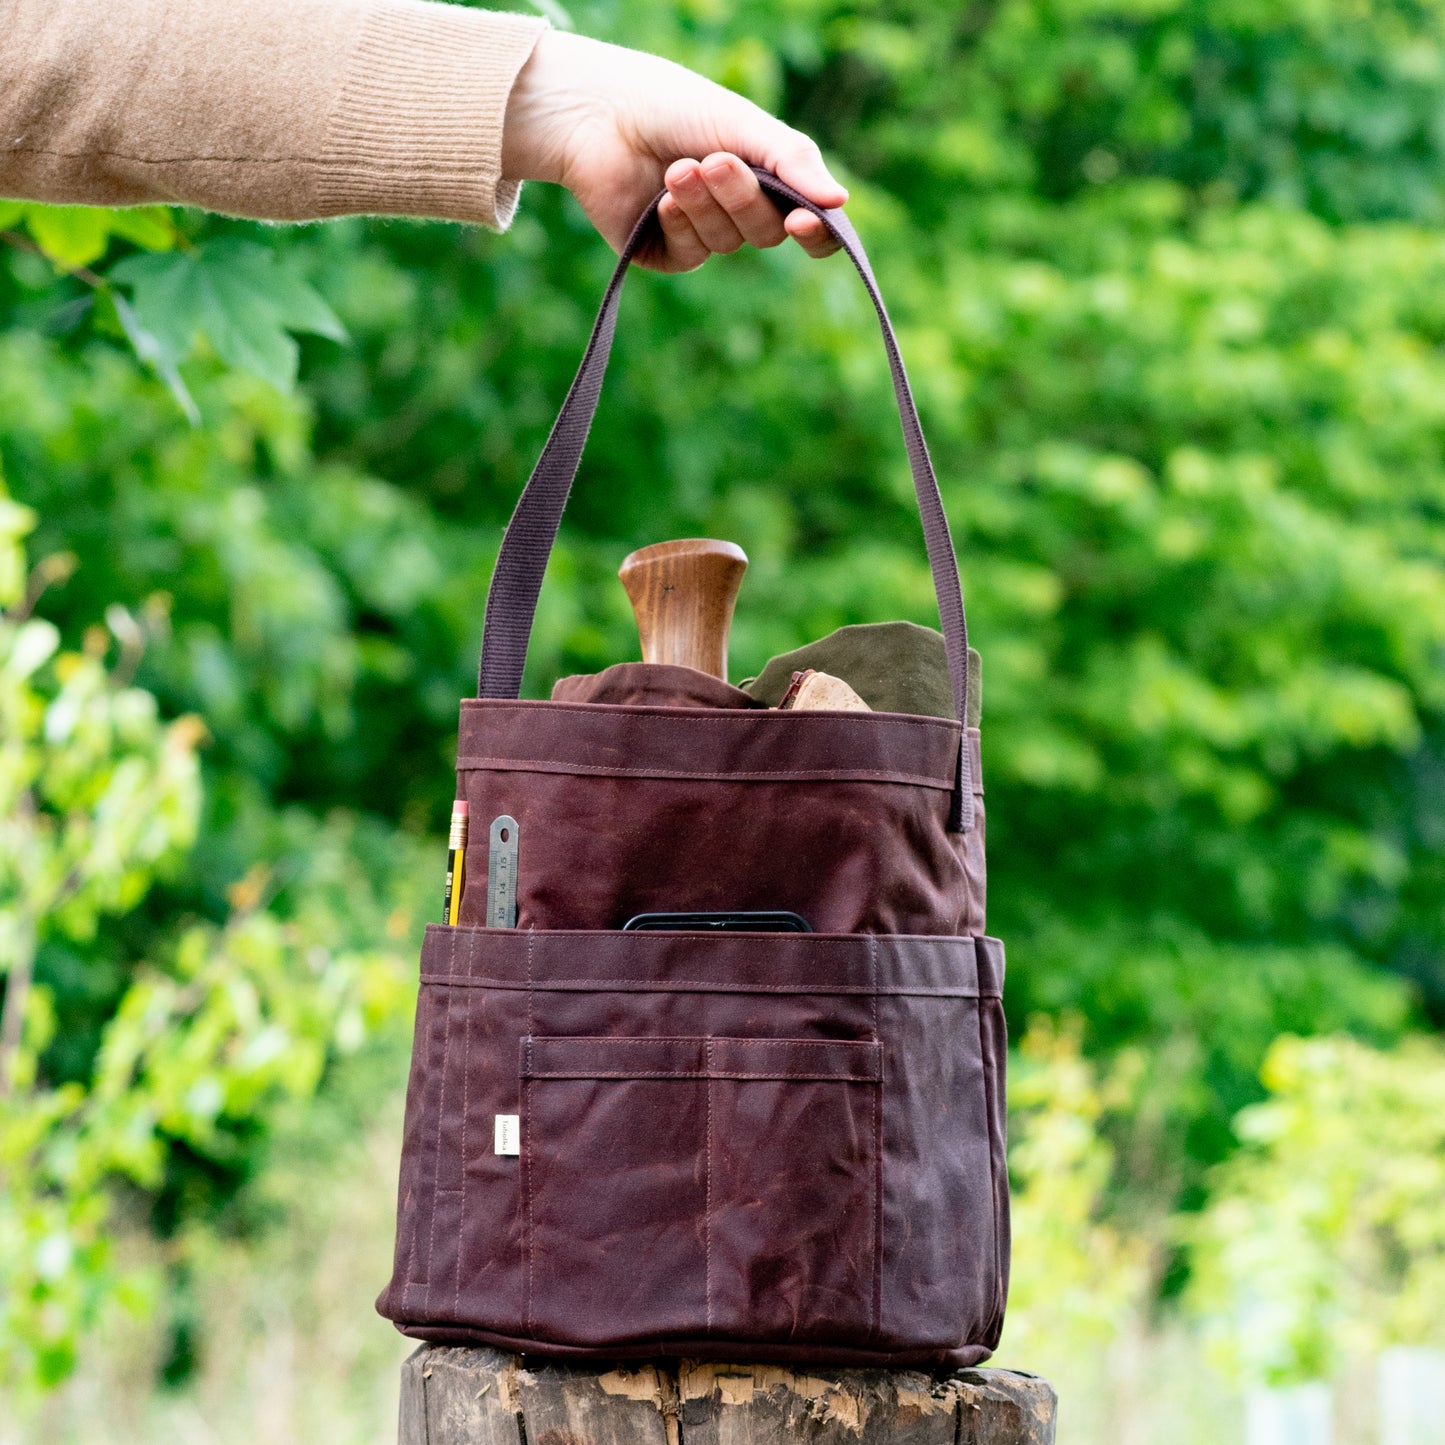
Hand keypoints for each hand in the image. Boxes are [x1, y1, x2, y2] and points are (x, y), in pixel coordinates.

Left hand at [501, 30, 846, 271]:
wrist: (598, 112)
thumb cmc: (673, 106)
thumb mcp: (742, 126)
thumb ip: (792, 162)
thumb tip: (841, 202)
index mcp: (766, 179)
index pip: (810, 226)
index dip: (815, 234)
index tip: (804, 222)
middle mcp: (738, 211)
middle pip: (767, 232)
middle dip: (742, 197)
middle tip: (713, 160)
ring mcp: (703, 236)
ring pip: (728, 242)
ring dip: (705, 204)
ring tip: (675, 168)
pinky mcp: (667, 252)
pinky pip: (693, 254)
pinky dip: (680, 223)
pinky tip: (660, 198)